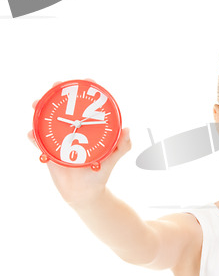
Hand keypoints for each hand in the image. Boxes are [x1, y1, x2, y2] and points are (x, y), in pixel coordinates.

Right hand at [28, 79, 131, 205]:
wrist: (85, 194)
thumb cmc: (100, 174)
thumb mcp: (112, 159)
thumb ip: (122, 146)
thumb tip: (128, 129)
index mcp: (89, 129)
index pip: (89, 106)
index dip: (87, 91)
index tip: (88, 81)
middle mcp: (74, 131)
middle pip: (65, 108)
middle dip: (58, 94)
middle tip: (56, 85)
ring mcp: (60, 139)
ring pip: (48, 121)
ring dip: (40, 110)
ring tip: (37, 105)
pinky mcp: (49, 151)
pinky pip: (38, 141)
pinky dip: (34, 136)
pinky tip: (32, 133)